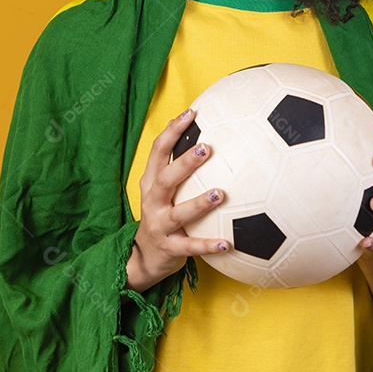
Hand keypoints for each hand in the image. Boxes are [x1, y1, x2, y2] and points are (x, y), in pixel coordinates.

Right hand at [126, 108, 230, 292]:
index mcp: (151, 183)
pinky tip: (228, 244)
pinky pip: (191, 247)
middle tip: (206, 149)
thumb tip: (212, 134)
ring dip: (199, 203)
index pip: (157, 151)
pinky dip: (208, 246)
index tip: (191, 113)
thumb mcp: (164, 190)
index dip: (172, 131)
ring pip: (178, 213)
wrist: (144, 258)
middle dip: (184, 163)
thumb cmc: (162, 215)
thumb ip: (179, 167)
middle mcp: (152, 202)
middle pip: (165, 178)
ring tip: (220, 194)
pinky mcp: (170, 248)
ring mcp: (160, 226)